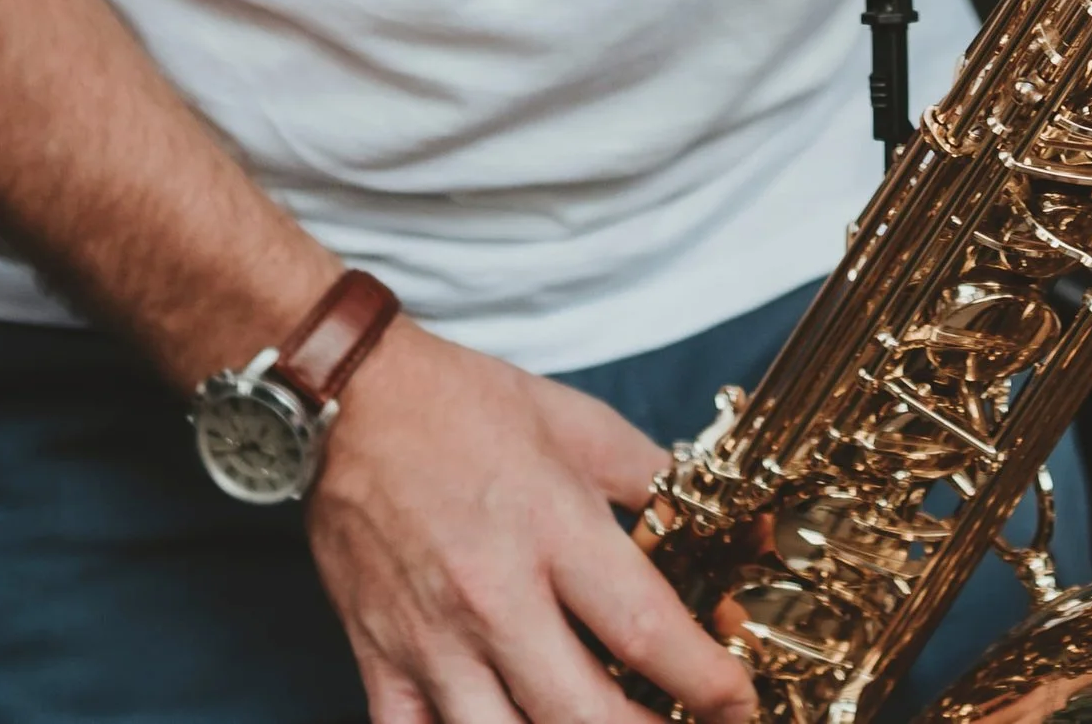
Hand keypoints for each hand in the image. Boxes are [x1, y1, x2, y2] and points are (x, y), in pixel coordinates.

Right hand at [307, 321, 756, 723]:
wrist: (352, 399)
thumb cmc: (467, 407)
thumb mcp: (578, 423)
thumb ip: (652, 478)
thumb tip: (716, 521)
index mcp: (552, 526)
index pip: (645, 629)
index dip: (706, 681)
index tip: (739, 702)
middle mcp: (496, 595)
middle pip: (585, 714)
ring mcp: (433, 639)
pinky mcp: (380, 661)